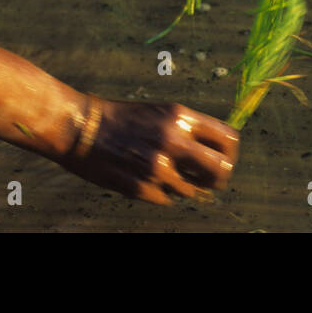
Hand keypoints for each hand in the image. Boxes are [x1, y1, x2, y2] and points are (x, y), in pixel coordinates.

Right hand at [60, 98, 238, 204]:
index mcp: (180, 117)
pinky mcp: (143, 189)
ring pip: (192, 190)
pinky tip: (144, 177)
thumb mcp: (161, 113)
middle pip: (221, 169)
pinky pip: (167, 199)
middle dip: (218, 177)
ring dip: (183, 185)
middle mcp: (173, 141)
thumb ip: (189, 130)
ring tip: (162, 171)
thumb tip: (217, 154)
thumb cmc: (123, 118)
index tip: (223, 158)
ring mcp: (158, 168)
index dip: (230, 152)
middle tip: (208, 178)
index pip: (228, 139)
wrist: (81, 128)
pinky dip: (161, 192)